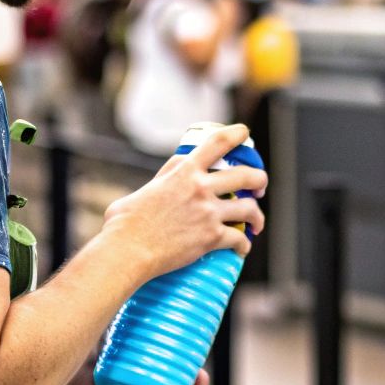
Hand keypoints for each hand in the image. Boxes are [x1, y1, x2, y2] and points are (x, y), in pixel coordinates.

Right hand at [102, 123, 267, 278]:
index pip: (218, 142)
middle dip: (260, 180)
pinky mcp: (211, 238)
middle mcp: (200, 188)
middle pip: (246, 176)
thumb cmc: (125, 223)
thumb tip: (172, 174)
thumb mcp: (145, 189)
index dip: (236, 133)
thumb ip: (163, 179)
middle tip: (259, 187)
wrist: (127, 250)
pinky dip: (244, 245)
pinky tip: (243, 249)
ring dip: (257, 217)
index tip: (244, 133)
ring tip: (256, 224)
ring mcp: (208, 213)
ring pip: (249, 209)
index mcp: (184, 171)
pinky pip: (239, 239)